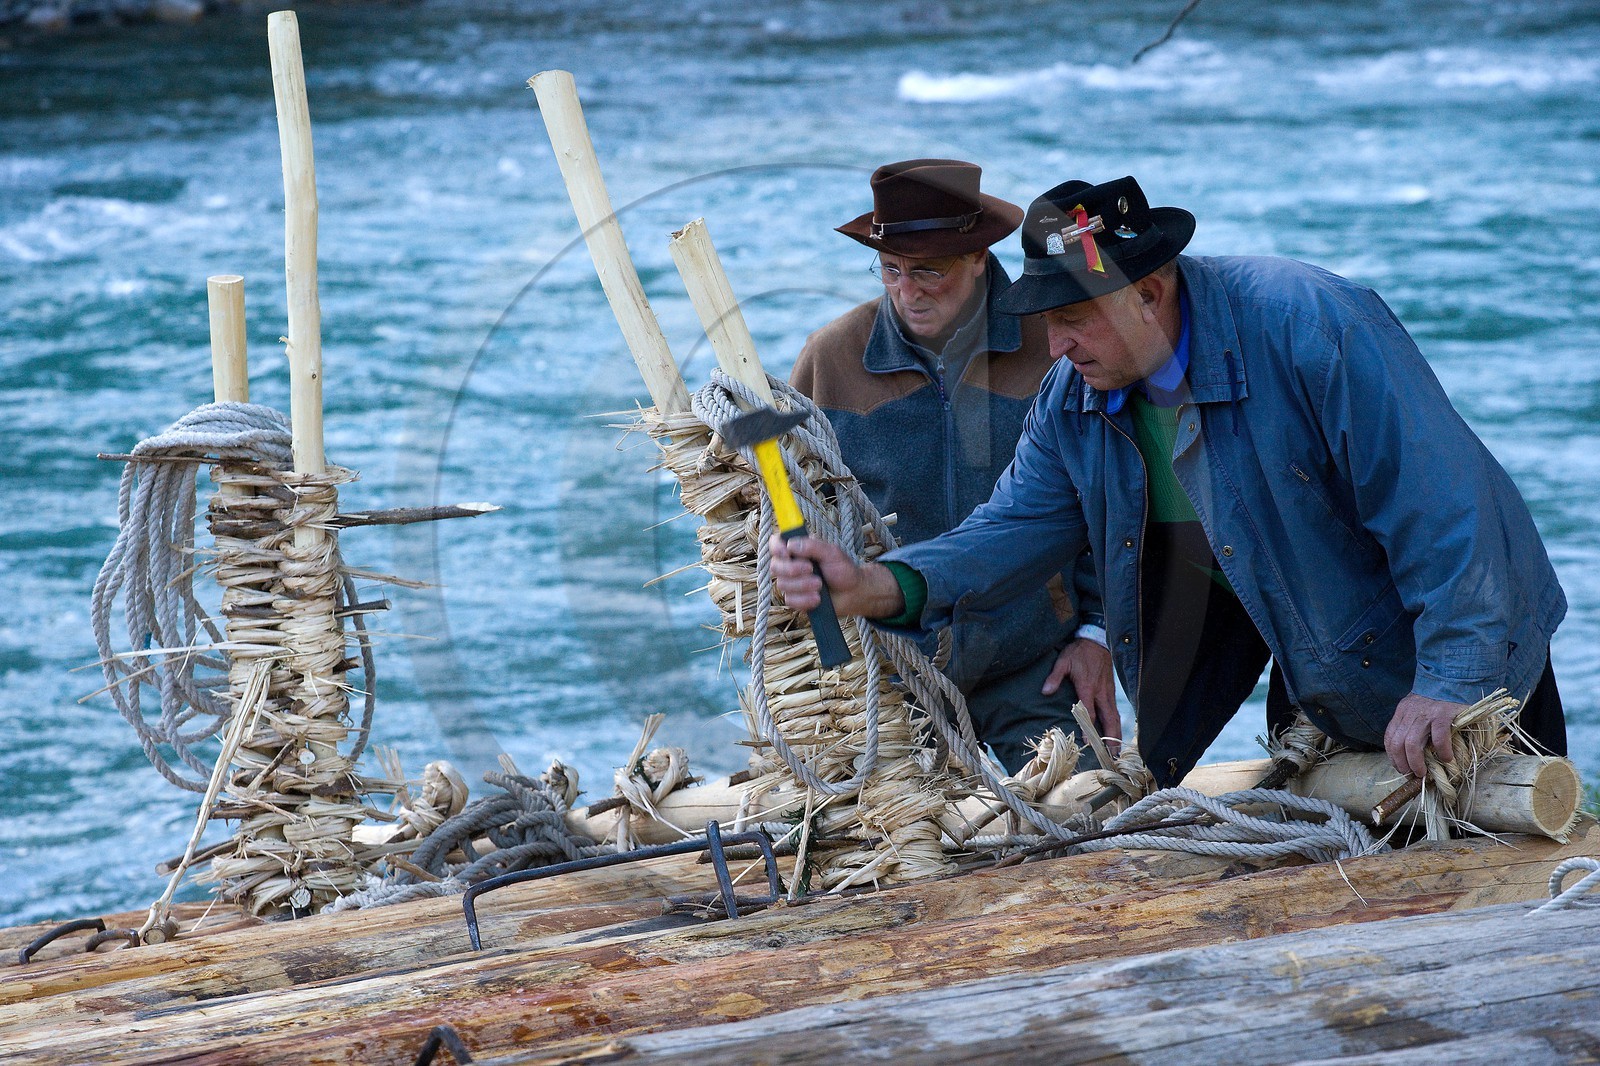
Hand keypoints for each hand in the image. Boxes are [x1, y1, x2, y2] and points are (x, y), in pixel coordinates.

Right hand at [767, 534, 901, 617]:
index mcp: (797, 549)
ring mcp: (791, 583)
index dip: (776, 547)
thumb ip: (813, 546)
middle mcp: (790, 565)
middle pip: (775, 566)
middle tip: (811, 570)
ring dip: (802, 585)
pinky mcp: (795, 599)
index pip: (775, 543)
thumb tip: (790, 544)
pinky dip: (805, 599)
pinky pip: (790, 600)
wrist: (853, 593)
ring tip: (820, 585)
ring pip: (782, 584)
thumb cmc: (843, 569)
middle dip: (792, 569)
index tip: (786, 552)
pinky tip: (818, 598)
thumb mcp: (832, 553)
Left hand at [1043, 638, 1120, 749]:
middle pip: (1108, 719)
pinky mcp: (1111, 691)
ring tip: (1117, 751)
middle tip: (1112, 755)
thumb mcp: (1063, 661)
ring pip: (1115, 717)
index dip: (1089, 727)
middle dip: (1111, 738)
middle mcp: (1101, 693)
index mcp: (1088, 687)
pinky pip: (1115, 711)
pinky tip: (1116, 735)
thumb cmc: (1078, 652)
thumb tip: (1045, 692)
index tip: (1089, 741)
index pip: (1090, 712)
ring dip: (1116, 734)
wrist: (1096, 640)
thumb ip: (1054, 677)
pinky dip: (1116, 725)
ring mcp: (1108, 692)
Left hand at [1384, 693, 1467, 778]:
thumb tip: (1413, 751)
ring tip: (1423, 772)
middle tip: (1412, 774)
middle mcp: (1410, 713)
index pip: (1390, 737)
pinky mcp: (1443, 714)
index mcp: (1402, 712)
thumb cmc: (1437, 698)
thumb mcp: (1417, 708)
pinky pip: (1438, 737)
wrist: (1453, 676)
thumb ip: (1412, 724)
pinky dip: (1441, 750)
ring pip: (1412, 743)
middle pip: (1397, 743)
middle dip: (1402, 762)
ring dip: (1416, 762)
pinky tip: (1446, 758)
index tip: (1400, 768)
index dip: (1392, 756)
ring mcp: (1426, 713)